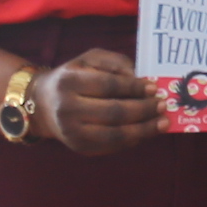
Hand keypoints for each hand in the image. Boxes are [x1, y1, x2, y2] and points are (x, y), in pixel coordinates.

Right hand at [33, 50, 159, 153]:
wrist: (44, 103)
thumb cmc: (74, 77)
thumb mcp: (90, 59)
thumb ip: (115, 62)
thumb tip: (140, 77)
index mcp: (69, 82)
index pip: (108, 85)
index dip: (134, 87)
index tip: (154, 87)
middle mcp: (67, 109)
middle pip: (113, 112)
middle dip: (143, 109)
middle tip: (163, 105)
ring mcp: (71, 132)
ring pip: (114, 134)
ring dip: (143, 130)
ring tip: (162, 123)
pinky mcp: (79, 147)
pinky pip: (111, 146)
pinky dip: (133, 140)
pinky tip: (147, 132)